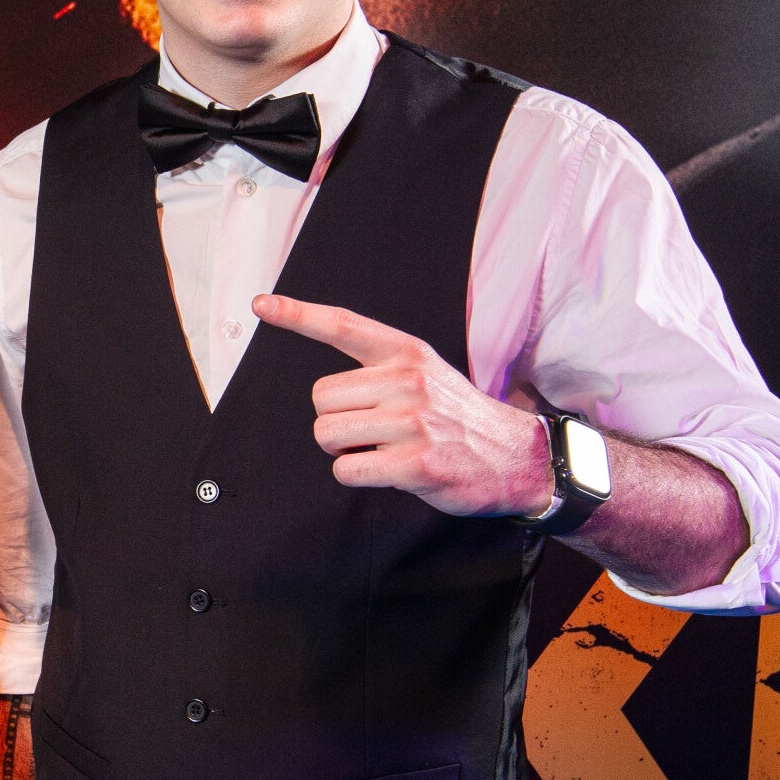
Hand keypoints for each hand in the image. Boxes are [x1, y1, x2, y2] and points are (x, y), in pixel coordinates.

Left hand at [252, 293, 552, 518]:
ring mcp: (413, 422)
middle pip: (320, 398)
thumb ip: (380, 369)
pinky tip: (391, 471)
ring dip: (345, 450)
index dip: (298, 314)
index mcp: (407, 352)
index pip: (344, 325)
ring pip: (327, 435)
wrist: (517, 457)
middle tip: (375, 430)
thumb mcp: (426, 373)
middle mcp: (408, 380)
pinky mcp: (416, 464)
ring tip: (384, 449)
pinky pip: (347, 469)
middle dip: (336, 420)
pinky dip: (357, 475)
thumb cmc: (457, 418)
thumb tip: (323, 390)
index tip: (262, 304)